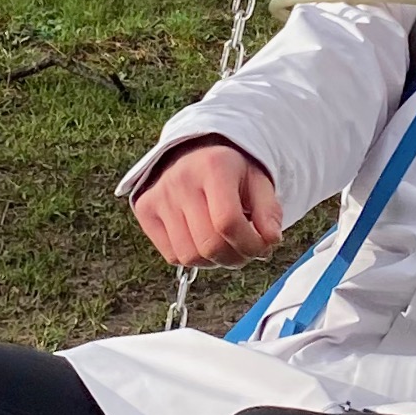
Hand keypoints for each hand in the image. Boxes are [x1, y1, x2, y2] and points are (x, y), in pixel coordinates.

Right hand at [132, 139, 282, 267]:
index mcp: (214, 166)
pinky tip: (202, 240)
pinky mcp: (145, 210)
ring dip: (214, 261)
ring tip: (225, 245)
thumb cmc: (230, 171)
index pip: (228, 222)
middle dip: (235, 258)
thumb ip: (269, 210)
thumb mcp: (258, 181)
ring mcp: (159, 195)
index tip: (263, 248)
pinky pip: (172, 256)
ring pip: (189, 256)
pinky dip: (192, 257)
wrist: (193, 153)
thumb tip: (270, 239)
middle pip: (209, 245)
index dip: (250, 245)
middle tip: (245, 251)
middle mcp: (181, 179)